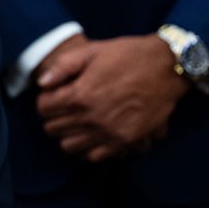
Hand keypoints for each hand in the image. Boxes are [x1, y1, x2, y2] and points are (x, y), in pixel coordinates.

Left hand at [35, 35, 188, 161]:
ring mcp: (109, 133)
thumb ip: (63, 67)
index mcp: (81, 94)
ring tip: (76, 120)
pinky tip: (93, 132)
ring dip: (68, 133)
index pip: (43, 108)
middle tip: (63, 106)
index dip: (45, 100)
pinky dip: (88, 147)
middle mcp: (92, 118)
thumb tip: (41, 83)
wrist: (167, 68)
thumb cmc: (128, 56)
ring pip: (69, 146)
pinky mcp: (125, 142)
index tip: (53, 94)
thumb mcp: (92, 51)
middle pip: (53, 129)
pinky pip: (94, 156)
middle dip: (54, 116)